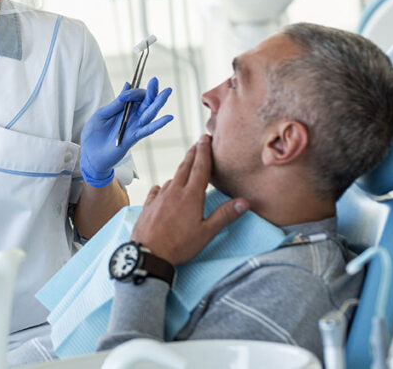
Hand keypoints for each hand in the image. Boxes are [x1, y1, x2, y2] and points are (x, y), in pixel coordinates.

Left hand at [79, 77, 173, 186]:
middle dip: (151, 91)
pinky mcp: (133, 138)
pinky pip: (147, 130)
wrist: (89, 154)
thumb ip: (115, 103)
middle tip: (155, 80)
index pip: (134, 96)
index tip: (125, 93)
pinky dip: (158, 124)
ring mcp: (133, 127)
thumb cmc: (94, 135)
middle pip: (145, 102)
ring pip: (149, 114)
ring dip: (158, 103)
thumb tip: (127, 84)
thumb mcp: (102, 115)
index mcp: (123, 109)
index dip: (132, 92)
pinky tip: (168, 117)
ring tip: (167, 92)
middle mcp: (131, 117)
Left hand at [131, 134, 248, 264]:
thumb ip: (224, 215)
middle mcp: (174, 191)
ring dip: (181, 169)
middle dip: (193, 154)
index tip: (206, 138)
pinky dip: (165, 186)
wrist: (147, 253)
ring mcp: (159, 197)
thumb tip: (245, 201)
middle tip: (198, 143)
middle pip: (185, 167)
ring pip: (172, 178)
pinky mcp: (148, 204)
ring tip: (186, 165)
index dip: (204, 152)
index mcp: (191, 196)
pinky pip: (158, 190)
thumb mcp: (206, 233)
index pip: (200, 168)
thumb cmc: (179, 245)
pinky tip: (164, 187)